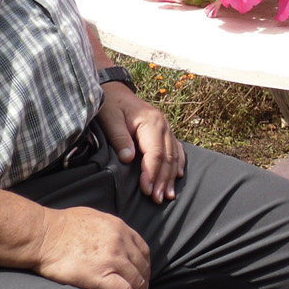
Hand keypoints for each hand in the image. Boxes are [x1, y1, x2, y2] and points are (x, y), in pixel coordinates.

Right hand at [34, 205, 150, 288]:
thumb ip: (108, 228)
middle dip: (142, 283)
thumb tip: (111, 237)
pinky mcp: (100, 276)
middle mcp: (120, 243)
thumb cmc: (60, 225)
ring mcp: (112, 260)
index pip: (142, 250)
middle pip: (141, 267)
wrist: (44, 235)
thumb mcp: (92, 217)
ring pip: (135, 282)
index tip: (141, 275)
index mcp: (118, 227)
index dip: (144, 265)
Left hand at [97, 81, 185, 202]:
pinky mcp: (164, 131)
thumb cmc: (111, 104)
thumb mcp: (110, 119)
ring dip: (171, 176)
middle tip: (158, 200)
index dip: (152, 173)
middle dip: (163, 180)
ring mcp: (166, 128)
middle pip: (167, 158)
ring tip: (168, 195)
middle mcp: (162, 125)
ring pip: (173, 155)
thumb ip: (119, 138)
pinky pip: (176, 148)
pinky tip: (177, 176)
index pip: (155, 153)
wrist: (114, 89)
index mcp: (150, 122)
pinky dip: (177, 164)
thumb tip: (129, 159)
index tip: (147, 191)